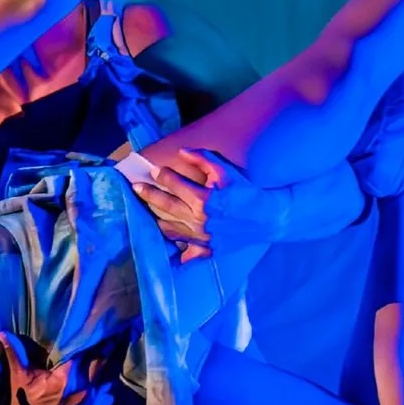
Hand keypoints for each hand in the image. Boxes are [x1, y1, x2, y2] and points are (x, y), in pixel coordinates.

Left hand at [129, 147, 287, 259]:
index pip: (174, 184)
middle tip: (136, 188)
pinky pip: (186, 253)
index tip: (153, 171)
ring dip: (156, 219)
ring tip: (148, 211)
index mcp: (203, 199)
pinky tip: (164, 250)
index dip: (162, 175)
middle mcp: (199, 220)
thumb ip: (203, 159)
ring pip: (170, 229)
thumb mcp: (227, 171)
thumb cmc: (246, 192)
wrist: (267, 217)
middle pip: (166, 206)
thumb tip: (182, 152)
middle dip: (149, 195)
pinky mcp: (208, 250)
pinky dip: (174, 251)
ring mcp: (202, 238)